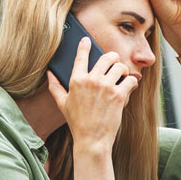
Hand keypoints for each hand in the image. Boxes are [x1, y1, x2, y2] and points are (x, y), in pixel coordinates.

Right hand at [45, 36, 136, 152]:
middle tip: (113, 64)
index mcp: (76, 80)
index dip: (84, 45)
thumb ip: (55, 86)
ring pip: (120, 67)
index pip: (81, 56)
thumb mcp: (62, 103)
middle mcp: (91, 80)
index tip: (87, 40)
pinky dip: (131, 83)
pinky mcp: (119, 95)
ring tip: (121, 78)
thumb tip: (49, 73)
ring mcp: (106, 87)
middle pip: (107, 57)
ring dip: (122, 71)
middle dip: (112, 59)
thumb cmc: (77, 122)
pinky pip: (130, 80)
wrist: (91, 139)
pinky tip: (129, 87)